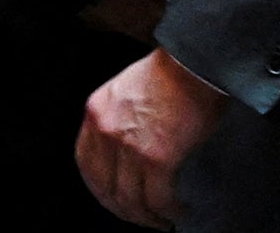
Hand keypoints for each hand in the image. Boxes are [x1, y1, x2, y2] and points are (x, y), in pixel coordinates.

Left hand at [76, 48, 225, 227]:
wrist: (195, 62)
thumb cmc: (171, 71)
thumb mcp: (126, 88)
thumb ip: (118, 117)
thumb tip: (127, 151)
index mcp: (96, 111)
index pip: (85, 162)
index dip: (99, 188)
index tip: (113, 198)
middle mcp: (106, 131)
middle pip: (105, 188)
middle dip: (124, 210)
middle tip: (141, 217)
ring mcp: (129, 146)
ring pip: (130, 200)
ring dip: (147, 218)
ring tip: (162, 220)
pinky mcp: (156, 158)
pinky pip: (158, 198)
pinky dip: (168, 211)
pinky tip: (178, 210)